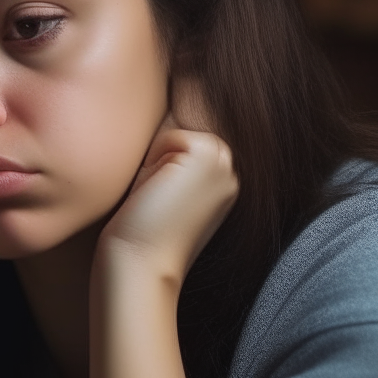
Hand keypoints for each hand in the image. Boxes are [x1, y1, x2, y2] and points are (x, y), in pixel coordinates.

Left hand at [97, 113, 237, 287]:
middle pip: (179, 134)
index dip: (160, 169)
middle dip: (159, 163)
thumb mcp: (169, 192)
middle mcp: (234, 170)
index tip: (162, 205)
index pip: (183, 143)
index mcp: (224, 179)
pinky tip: (157, 193)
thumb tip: (170, 113)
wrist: (143, 264)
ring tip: (157, 198)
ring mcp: (227, 162)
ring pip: (175, 133)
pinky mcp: (209, 155)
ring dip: (156, 163)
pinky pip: (169, 135)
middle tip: (157, 202)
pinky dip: (153, 162)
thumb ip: (177, 163)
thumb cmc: (143, 234)